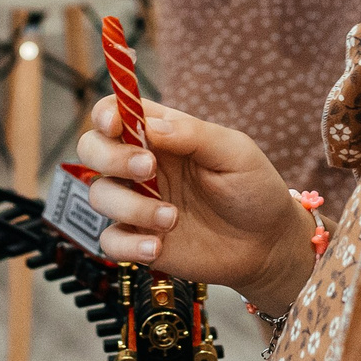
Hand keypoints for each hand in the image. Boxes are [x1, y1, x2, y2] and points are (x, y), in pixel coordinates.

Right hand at [75, 94, 316, 313]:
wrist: (268, 242)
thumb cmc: (253, 188)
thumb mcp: (233, 151)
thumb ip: (192, 134)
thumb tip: (150, 126)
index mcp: (161, 135)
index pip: (114, 113)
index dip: (105, 115)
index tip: (115, 125)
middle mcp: (141, 166)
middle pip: (92, 149)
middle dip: (111, 158)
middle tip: (148, 169)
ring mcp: (137, 203)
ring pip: (99, 194)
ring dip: (130, 206)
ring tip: (172, 218)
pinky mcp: (139, 240)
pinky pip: (109, 240)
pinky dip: (128, 244)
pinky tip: (158, 247)